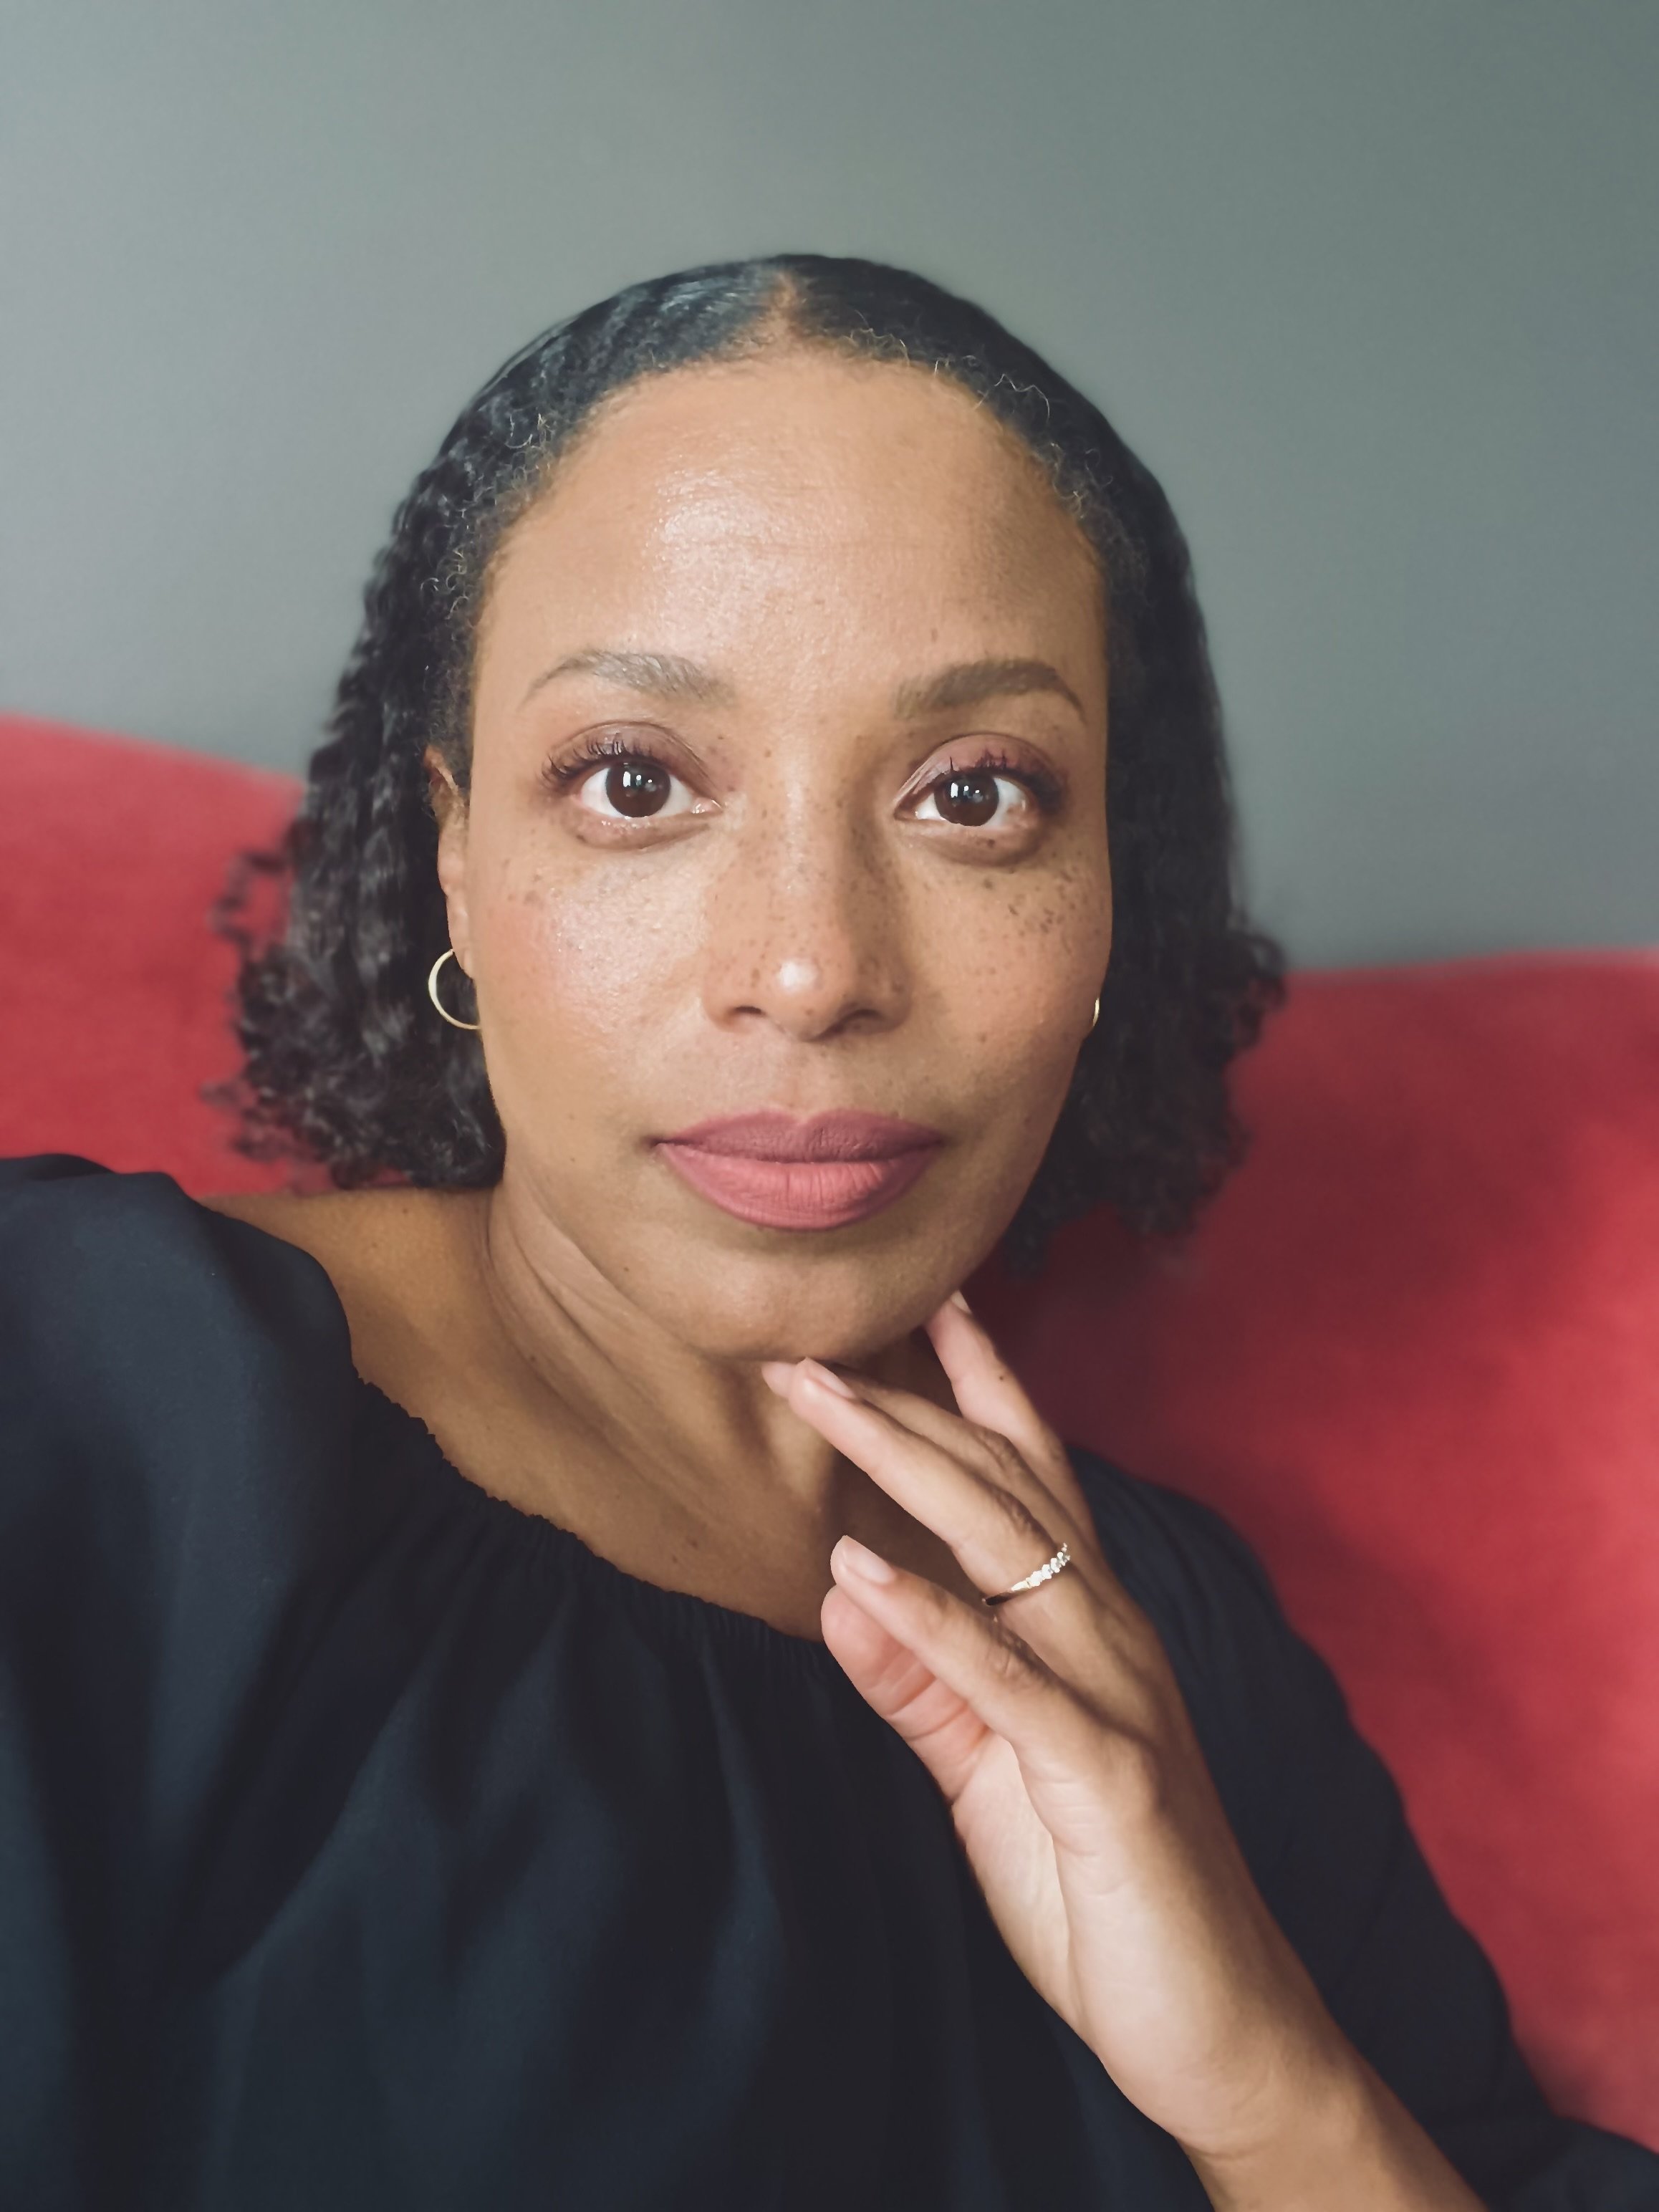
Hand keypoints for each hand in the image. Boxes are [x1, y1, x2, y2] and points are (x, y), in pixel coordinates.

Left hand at [762, 1296, 1480, 2210]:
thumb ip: (923, 1686)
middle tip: (809, 1343)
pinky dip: (930, 1618)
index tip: (925, 1305)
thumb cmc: (1104, 1891)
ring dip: (906, 1465)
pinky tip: (861, 1568)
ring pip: (1007, 1549)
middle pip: (1003, 1488)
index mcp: (1090, 1630)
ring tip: (822, 1402)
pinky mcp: (1106, 1777)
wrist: (1217, 2030)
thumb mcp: (988, 1775)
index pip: (1028, 1481)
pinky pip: (1006, 1681)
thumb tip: (838, 1587)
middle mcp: (1111, 1637)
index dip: (979, 1389)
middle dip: (906, 1406)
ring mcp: (1117, 1697)